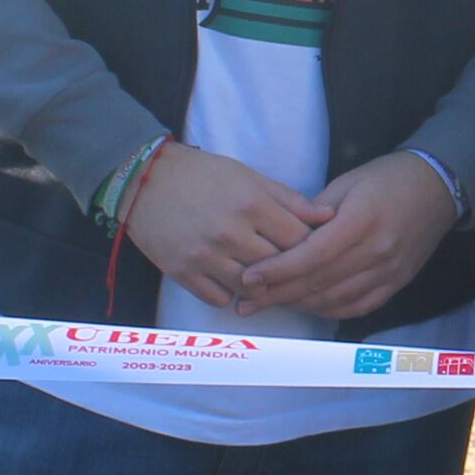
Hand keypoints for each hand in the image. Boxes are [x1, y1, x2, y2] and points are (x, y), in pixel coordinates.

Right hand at [123, 142, 323, 313]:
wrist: (145, 179)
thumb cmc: (202, 175)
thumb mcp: (249, 177)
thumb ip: (290, 200)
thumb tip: (329, 216)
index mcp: (251, 204)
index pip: (299, 240)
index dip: (310, 247)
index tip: (311, 250)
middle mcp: (230, 232)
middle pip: (278, 267)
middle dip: (288, 269)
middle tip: (290, 269)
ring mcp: (205, 255)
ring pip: (251, 289)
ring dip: (260, 286)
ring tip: (262, 277)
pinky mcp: (182, 272)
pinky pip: (220, 299)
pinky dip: (230, 294)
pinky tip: (232, 281)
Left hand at [226, 153, 461, 326]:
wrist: (438, 187)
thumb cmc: (388, 178)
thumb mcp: (347, 182)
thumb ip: (314, 213)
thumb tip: (282, 237)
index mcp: (360, 221)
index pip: (312, 255)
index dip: (278, 271)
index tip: (249, 279)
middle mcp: (376, 251)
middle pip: (319, 282)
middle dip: (278, 293)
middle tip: (246, 301)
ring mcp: (389, 271)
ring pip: (335, 299)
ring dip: (299, 304)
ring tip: (270, 304)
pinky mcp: (397, 282)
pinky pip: (358, 306)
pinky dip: (329, 310)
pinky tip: (308, 307)